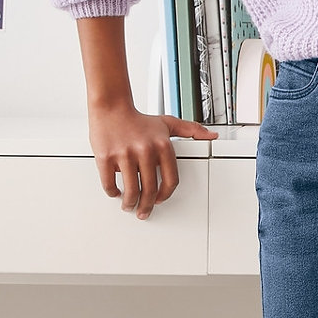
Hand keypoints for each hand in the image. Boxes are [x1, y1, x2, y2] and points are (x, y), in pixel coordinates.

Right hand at [89, 99, 216, 218]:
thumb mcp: (167, 123)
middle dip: (146, 205)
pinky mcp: (106, 157)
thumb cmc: (139, 119)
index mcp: (162, 146)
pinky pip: (110, 183)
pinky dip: (113, 192)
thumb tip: (211, 136)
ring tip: (129, 205)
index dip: (165, 195)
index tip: (160, 200)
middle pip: (150, 190)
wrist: (112, 107)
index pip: (170, 181)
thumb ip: (190, 130)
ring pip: (131, 190)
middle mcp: (145, 150)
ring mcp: (125, 154)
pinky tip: (116, 193)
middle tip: (143, 210)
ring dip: (130, 203)